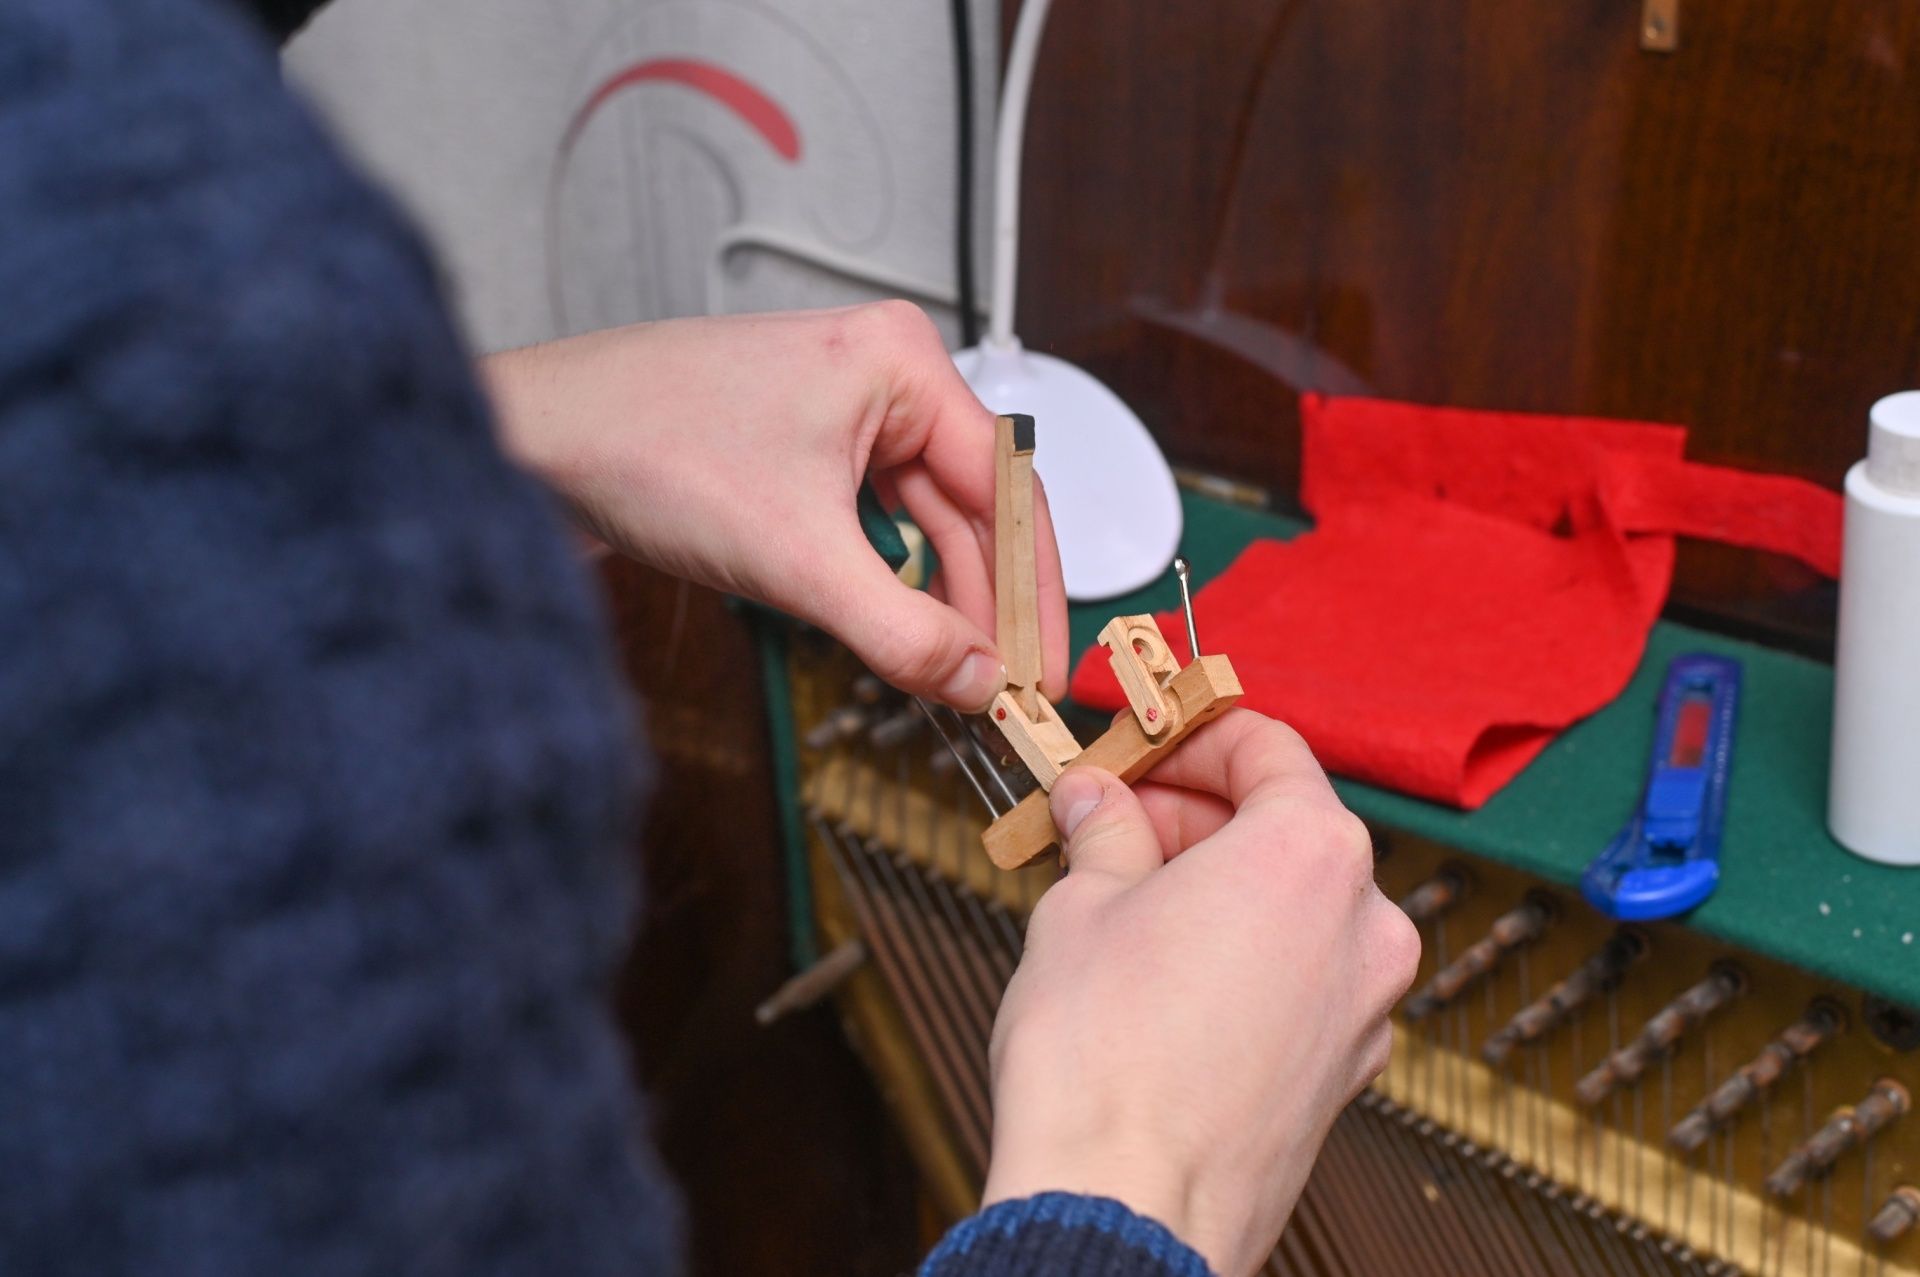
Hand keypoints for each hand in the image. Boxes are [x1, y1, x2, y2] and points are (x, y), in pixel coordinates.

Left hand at [480, 303, 1068, 709]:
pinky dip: (886, 580)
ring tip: (953, 676)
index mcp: (900, 364)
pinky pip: (871, 521)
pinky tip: (895, 632)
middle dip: (985, 603)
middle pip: (970, 507)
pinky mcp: (798, 445)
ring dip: (936, 599)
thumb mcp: (796, 559)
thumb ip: (902, 630)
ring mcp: (837, 408)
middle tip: (1003, 692)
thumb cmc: (645, 451)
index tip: (1044, 672)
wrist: (527, 441)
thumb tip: (980, 685)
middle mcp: (880, 374)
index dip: (1032, 591)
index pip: (1009, 489)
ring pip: (920, 520)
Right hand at [981, 710, 1420, 1275]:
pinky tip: (1165, 974)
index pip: (1268, 747)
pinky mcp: (1345, 1073)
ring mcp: (1365, 1007)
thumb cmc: (1104, 1063)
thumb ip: (1104, 833)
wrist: (1123, 1209)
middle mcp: (1363, 925)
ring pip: (1295, 908)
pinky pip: (1300, 979)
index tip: (1141, 744)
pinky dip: (1245, 956)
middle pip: (1287, 825)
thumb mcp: (1080, 905)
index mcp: (1311, 854)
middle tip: (1113, 819)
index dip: (1190, 735)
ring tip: (1125, 898)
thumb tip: (1098, 801)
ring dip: (1219, 886)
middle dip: (1196, 815)